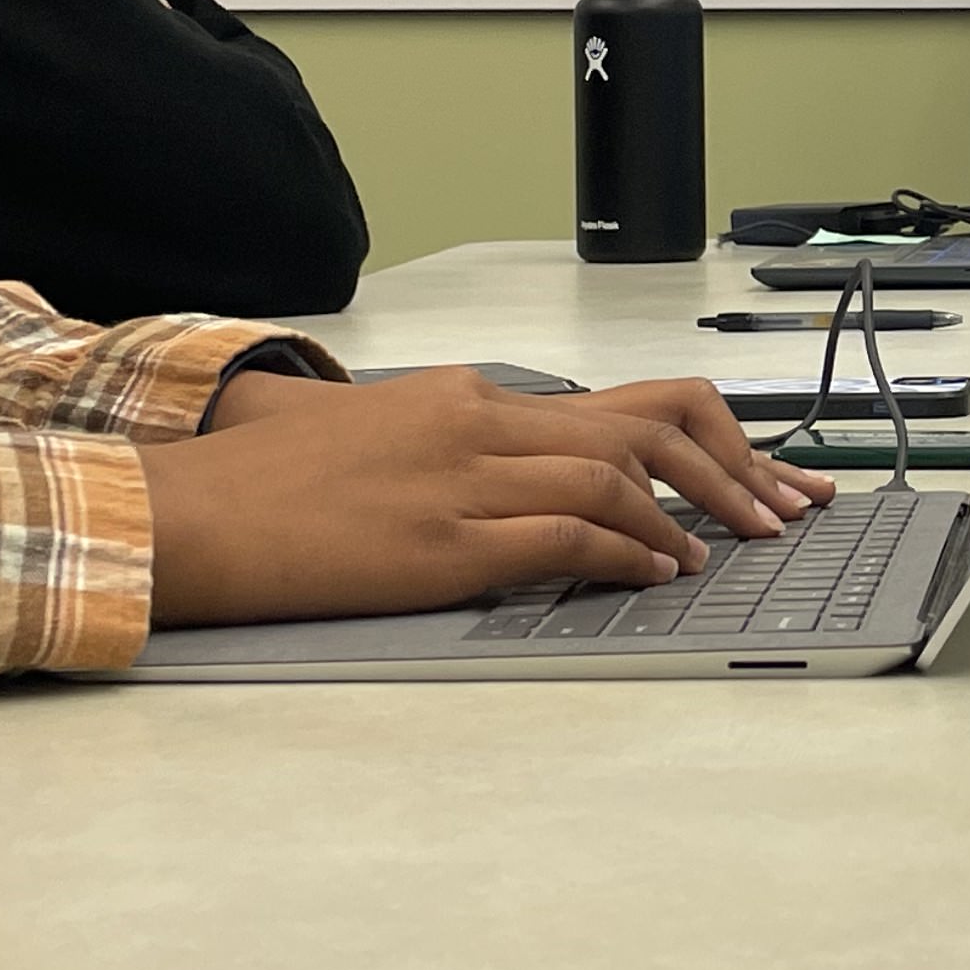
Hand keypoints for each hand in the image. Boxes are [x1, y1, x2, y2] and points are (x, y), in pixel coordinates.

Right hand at [144, 370, 840, 625]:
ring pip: (615, 476)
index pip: (615, 405)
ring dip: (688, 516)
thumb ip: (458, 449)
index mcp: (467, 396)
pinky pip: (563, 533)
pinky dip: (626, 551)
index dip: (704, 438)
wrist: (187, 512)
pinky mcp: (441, 542)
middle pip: (641, 429)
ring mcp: (460, 479)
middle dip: (729, 468)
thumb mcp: (379, 440)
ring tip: (727, 551)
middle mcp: (476, 422)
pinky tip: (657, 573)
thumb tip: (527, 485)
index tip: (755, 473)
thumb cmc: (269, 488)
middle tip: (783, 510)